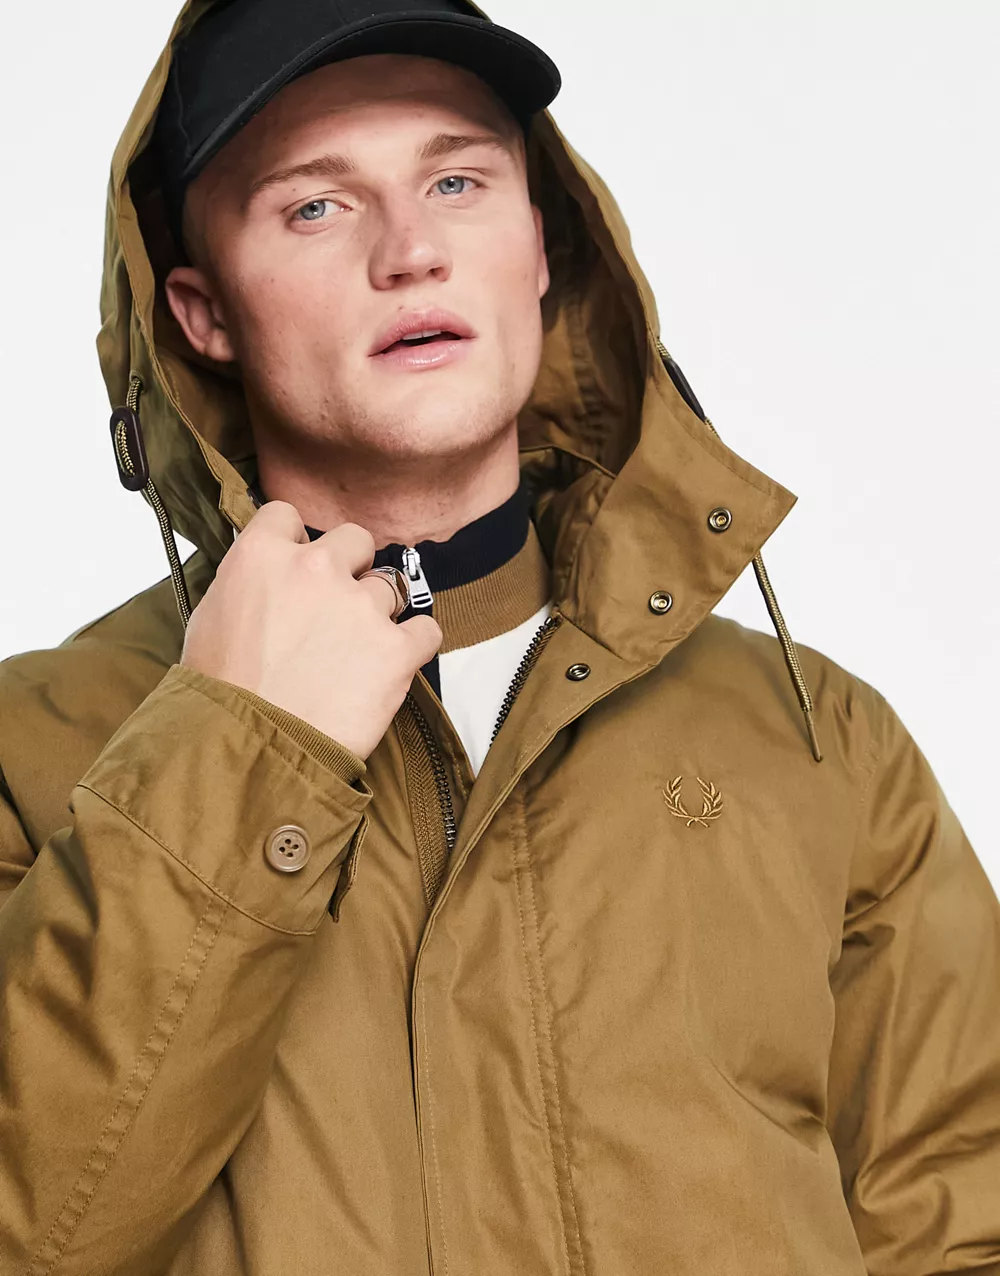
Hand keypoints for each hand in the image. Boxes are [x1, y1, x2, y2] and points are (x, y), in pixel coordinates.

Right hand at [180, 501, 441, 759]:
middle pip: (355, 539)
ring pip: (390, 587)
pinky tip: (393, 665)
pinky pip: (426, 629)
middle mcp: (316, 568)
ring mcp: (360, 606)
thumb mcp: (209, 619)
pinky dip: (415, 645)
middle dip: (350, 568)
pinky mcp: (396, 648)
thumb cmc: (220, 695)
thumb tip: (266, 578)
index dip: (295, 542)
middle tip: (336, 609)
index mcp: (263, 555)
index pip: (288, 515)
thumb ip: (247, 583)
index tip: (298, 567)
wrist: (248, 750)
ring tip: (357, 653)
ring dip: (378, 613)